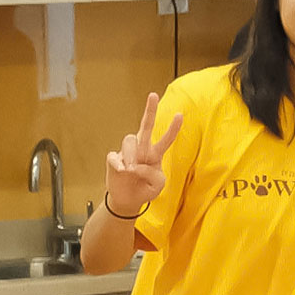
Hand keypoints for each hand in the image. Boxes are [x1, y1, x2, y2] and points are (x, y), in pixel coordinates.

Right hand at [105, 92, 182, 212]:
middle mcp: (142, 149)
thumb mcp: (158, 185)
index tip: (180, 114)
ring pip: (129, 140)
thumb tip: (137, 165)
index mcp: (155, 154)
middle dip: (150, 110)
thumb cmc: (146, 189)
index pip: (165, 139)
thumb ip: (154, 174)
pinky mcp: (114, 159)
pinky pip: (115, 156)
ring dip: (132, 155)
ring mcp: (127, 153)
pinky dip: (118, 163)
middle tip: (153, 95)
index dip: (173, 128)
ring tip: (132, 170)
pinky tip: (122, 170)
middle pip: (146, 127)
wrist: (128, 200)